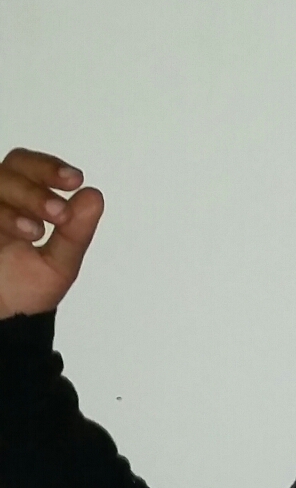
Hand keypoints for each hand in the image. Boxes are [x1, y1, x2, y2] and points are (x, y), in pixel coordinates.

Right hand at [0, 148, 104, 318]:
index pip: (31, 167)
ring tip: (40, 230)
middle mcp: (0, 200)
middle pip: (12, 168)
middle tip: (59, 212)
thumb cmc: (26, 289)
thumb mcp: (60, 264)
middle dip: (38, 186)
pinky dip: (5, 214)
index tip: (75, 180)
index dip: (49, 167)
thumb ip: (76, 232)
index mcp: (22, 202)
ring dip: (24, 200)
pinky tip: (24, 232)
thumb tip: (94, 196)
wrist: (3, 320)